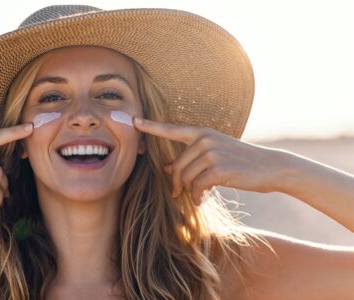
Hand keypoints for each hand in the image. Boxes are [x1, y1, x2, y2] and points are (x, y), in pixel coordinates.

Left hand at [134, 117, 288, 204]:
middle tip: (179, 194)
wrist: (270, 167)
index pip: (172, 129)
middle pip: (177, 166)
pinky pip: (196, 187)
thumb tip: (169, 168)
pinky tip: (202, 200)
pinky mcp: (218, 168)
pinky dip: (197, 197)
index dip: (151, 127)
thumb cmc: (241, 162)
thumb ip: (192, 158)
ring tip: (197, 197)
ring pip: (186, 178)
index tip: (134, 121)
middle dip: (177, 183)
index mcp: (202, 133)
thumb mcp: (216, 154)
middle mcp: (205, 139)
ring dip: (189, 192)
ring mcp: (212, 153)